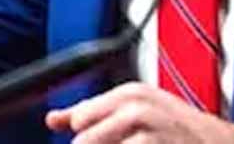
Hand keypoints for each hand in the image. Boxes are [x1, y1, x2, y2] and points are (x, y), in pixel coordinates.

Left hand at [46, 82, 233, 143]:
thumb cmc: (180, 131)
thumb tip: (53, 119)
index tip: (103, 140)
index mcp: (129, 94)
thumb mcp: (135, 113)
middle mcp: (137, 108)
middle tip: (121, 143)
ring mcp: (148, 132)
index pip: (81, 119)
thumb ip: (92, 114)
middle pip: (85, 141)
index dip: (83, 140)